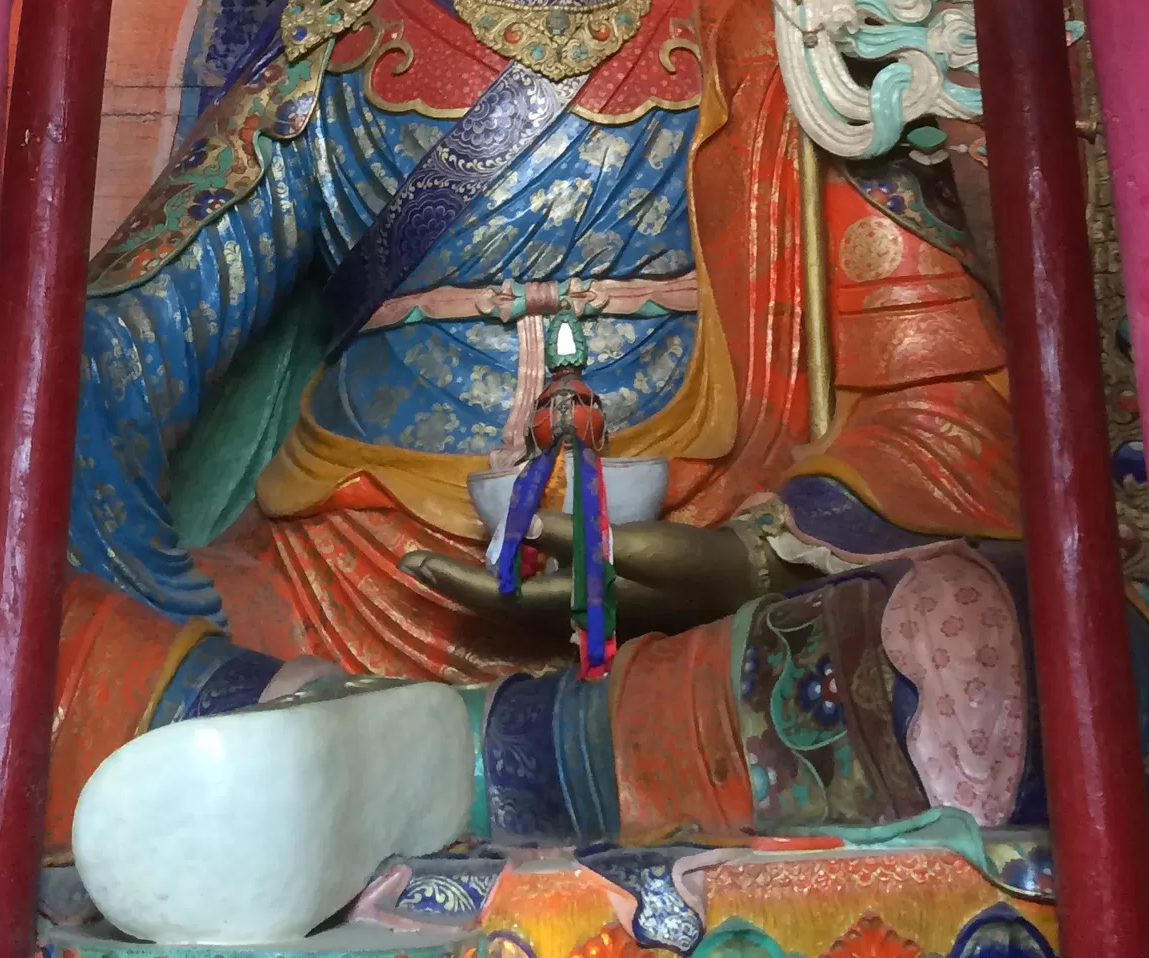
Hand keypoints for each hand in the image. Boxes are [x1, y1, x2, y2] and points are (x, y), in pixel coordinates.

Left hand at [402, 511, 758, 646]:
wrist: (735, 586)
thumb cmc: (687, 566)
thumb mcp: (635, 548)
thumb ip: (576, 541)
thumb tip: (516, 529)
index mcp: (575, 605)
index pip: (500, 596)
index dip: (455, 581)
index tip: (413, 564)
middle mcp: (571, 618)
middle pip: (500, 604)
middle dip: (456, 584)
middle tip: (413, 562)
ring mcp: (584, 617)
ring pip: (517, 602)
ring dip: (481, 583)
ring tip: (446, 561)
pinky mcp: (598, 607)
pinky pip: (541, 595)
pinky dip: (515, 578)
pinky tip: (509, 560)